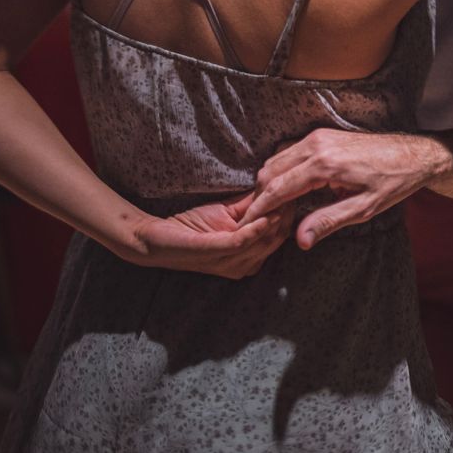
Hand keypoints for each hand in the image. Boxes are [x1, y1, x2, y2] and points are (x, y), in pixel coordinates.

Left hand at [125, 192, 292, 278]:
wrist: (152, 239)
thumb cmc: (190, 228)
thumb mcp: (227, 214)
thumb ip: (251, 206)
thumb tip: (275, 187)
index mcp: (249, 259)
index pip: (280, 237)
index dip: (290, 215)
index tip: (299, 193)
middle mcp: (243, 265)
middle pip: (277, 240)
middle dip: (288, 216)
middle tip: (297, 193)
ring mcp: (229, 263)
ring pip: (264, 242)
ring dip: (276, 220)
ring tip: (285, 199)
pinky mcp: (214, 253)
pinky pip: (241, 243)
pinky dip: (255, 229)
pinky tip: (266, 216)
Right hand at [240, 128, 452, 250]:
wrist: (415, 154)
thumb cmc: (394, 182)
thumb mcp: (364, 209)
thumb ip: (329, 221)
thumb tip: (300, 240)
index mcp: (324, 164)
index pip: (278, 188)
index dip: (259, 208)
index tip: (247, 225)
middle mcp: (316, 145)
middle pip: (270, 171)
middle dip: (260, 196)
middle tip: (258, 221)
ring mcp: (318, 137)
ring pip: (277, 160)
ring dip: (269, 183)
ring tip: (272, 209)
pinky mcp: (323, 135)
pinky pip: (290, 152)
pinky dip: (281, 171)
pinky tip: (287, 190)